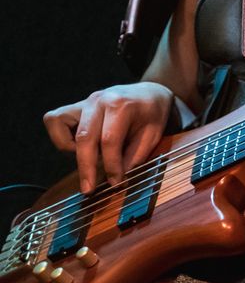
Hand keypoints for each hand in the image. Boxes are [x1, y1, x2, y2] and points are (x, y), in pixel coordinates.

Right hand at [44, 81, 174, 193]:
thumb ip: (135, 155)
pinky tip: (80, 145)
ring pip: (59, 124)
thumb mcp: (153, 135)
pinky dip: (61, 136)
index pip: (109, 140)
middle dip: (86, 167)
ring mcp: (84, 102)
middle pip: (84, 137)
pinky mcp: (74, 106)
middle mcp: (98, 101)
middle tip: (89, 189)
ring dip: (69, 148)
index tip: (115, 183)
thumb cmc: (152, 115)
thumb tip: (116, 178)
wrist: (148, 93)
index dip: (111, 165)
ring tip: (89, 157)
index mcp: (121, 105)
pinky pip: (54, 120)